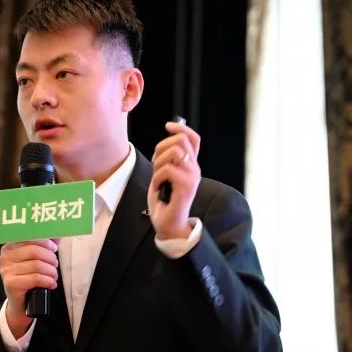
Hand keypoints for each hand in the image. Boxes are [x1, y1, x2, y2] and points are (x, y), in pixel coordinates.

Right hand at [0, 239, 58, 336]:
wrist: (20, 304)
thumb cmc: (28, 278)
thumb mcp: (35, 260)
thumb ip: (44, 245)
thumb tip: (58, 234)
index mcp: (9, 247)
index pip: (29, 238)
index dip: (45, 242)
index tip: (54, 249)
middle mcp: (4, 257)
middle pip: (34, 251)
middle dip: (50, 258)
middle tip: (54, 265)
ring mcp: (6, 271)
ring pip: (37, 265)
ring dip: (51, 271)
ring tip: (53, 276)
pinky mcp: (11, 284)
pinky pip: (35, 278)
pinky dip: (47, 281)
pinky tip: (51, 284)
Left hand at [147, 120, 200, 238]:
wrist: (168, 225)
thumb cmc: (164, 201)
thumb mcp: (162, 175)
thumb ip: (166, 159)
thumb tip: (166, 140)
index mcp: (190, 165)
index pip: (193, 139)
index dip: (181, 128)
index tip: (167, 126)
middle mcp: (195, 169)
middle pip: (180, 141)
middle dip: (161, 148)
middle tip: (156, 165)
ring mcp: (193, 177)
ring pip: (174, 153)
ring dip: (158, 164)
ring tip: (157, 178)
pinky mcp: (188, 186)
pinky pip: (168, 170)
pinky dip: (157, 177)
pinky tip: (158, 187)